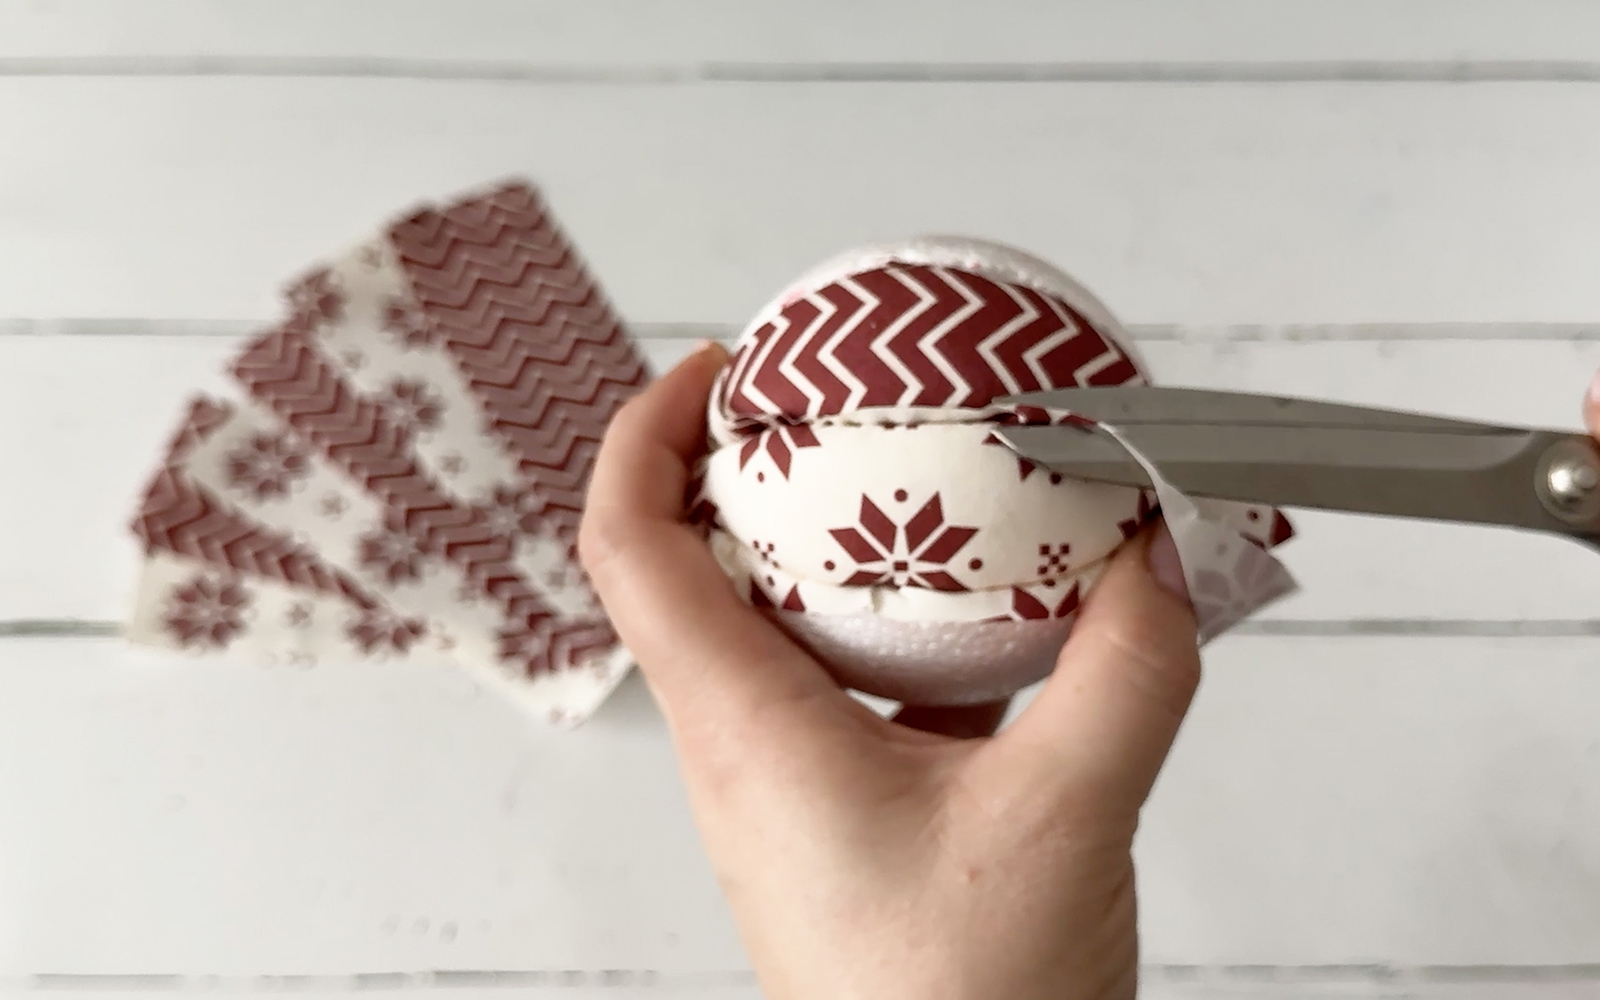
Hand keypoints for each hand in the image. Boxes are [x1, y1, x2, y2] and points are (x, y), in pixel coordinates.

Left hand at [580, 342, 1202, 999]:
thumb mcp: (1064, 816)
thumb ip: (1125, 673)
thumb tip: (1161, 555)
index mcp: (745, 726)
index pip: (629, 544)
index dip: (645, 431)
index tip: (718, 365)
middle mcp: (747, 744)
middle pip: (688, 564)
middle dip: (743, 464)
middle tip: (829, 400)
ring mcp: (794, 780)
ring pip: (774, 623)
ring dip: (828, 544)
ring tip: (918, 483)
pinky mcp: (853, 811)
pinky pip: (852, 681)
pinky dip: (903, 625)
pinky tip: (994, 610)